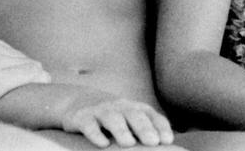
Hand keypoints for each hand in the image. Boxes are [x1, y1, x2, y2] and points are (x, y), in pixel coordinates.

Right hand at [58, 88, 174, 147]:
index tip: (167, 140)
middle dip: (144, 128)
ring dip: (121, 130)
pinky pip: (89, 125)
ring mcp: (101, 111)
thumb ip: (146, 130)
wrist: (77, 100)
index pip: (151, 115)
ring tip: (129, 143)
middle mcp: (120, 107)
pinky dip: (96, 134)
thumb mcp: (129, 119)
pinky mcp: (82, 117)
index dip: (159, 126)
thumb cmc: (112, 115)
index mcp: (134, 108)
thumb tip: (168, 148)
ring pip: (112, 118)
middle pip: (134, 115)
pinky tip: (103, 143)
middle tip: (153, 142)